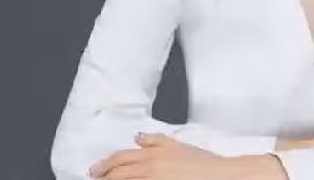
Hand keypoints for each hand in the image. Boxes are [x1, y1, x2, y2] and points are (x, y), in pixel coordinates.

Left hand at [88, 132, 223, 178]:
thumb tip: (138, 137)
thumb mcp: (179, 145)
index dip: (105, 164)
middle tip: (95, 178)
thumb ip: (156, 140)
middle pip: (118, 174)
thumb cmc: (203, 163)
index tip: (96, 170)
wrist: (218, 175)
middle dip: (103, 176)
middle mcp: (149, 168)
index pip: (121, 158)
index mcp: (153, 154)